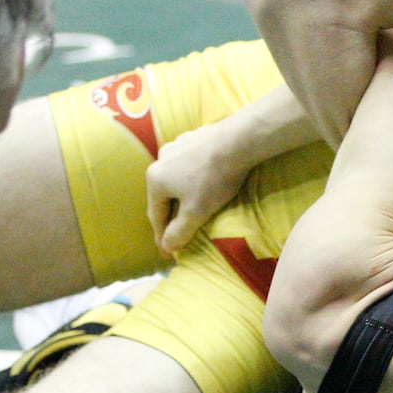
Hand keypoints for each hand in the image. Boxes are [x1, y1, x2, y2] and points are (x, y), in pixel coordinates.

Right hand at [145, 125, 250, 255]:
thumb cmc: (214, 179)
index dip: (161, 237)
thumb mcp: (196, 212)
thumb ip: (179, 231)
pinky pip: (188, 166)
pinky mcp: (192, 139)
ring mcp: (175, 147)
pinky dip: (191, 179)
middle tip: (176, 234)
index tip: (167, 253)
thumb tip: (167, 246)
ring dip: (180, 196)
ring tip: (189, 208)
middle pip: (163, 197)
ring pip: (175, 179)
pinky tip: (202, 183)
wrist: (237, 141)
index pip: (155, 216)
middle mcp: (160, 161)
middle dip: (169, 216)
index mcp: (155, 180)